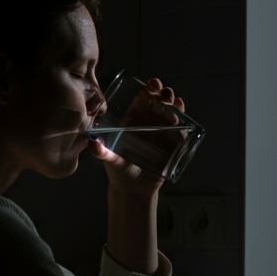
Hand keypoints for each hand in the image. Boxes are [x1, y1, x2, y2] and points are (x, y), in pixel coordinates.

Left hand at [87, 78, 184, 197]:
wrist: (134, 190)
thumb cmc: (119, 172)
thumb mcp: (110, 161)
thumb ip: (102, 152)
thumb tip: (92, 143)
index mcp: (133, 121)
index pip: (141, 101)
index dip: (148, 91)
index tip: (153, 85)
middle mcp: (148, 124)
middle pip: (158, 104)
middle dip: (164, 95)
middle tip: (166, 94)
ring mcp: (162, 133)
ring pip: (171, 113)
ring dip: (174, 105)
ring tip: (176, 103)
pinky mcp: (173, 144)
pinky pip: (180, 129)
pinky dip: (184, 120)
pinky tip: (184, 115)